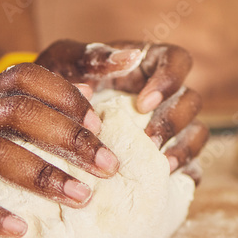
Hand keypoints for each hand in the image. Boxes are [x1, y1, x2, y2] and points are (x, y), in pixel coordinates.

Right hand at [0, 64, 118, 237]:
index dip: (66, 96)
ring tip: (81, 197)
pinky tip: (20, 229)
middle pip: (17, 112)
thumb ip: (40, 107)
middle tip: (108, 167)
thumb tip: (93, 93)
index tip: (100, 127)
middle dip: (69, 138)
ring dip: (42, 174)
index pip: (26, 77)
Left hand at [35, 39, 208, 174]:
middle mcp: (164, 94)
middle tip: (147, 139)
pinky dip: (184, 172)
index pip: (177, 60)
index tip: (143, 103)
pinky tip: (164, 181)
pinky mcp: (166, 156)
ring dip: (184, 148)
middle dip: (173, 120)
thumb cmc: (56, 84)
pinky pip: (191, 165)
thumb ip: (90, 56)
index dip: (169, 80)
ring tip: (161, 165)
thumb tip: (128, 58)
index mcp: (146, 64)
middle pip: (191, 100)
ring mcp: (168, 127)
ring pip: (197, 132)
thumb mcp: (64, 62)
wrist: (40, 122)